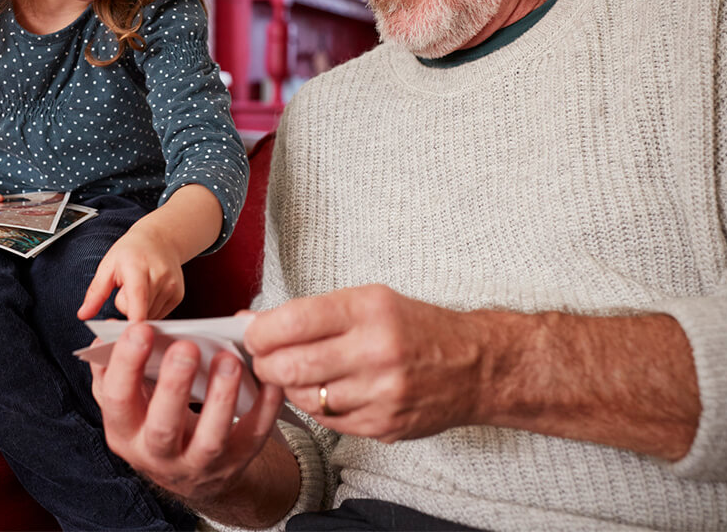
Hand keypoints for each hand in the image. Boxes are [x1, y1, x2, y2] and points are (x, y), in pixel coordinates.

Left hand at [78, 220, 184, 320]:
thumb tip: (83, 315)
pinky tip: (149, 293)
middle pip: (140, 312)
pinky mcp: (178, 295)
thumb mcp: (108, 266)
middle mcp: (159, 277)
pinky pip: (160, 315)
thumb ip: (96, 292)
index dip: (133, 320)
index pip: (138, 299)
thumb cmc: (130, 252)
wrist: (160, 240)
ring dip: (140, 310)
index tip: (126, 334)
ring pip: (150, 317)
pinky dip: (151, 310)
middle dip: (128, 309)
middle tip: (126, 290)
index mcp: (138, 268)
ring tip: (139, 289)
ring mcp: (172, 287)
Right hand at [90, 323, 288, 513]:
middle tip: (186, 347)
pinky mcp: (235, 462)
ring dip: (220, 397)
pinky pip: (253, 436)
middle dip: (174, 386)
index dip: (127, 365)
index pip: (118, 400)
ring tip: (228, 359)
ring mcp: (198, 463)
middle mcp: (157, 454)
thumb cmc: (155, 421)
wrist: (190, 473)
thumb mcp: (129, 402)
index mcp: (125, 431)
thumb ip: (115, 369)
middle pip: (162, 426)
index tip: (142, 329)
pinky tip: (268, 378)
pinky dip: (264, 407)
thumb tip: (106, 335)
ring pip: (210, 438)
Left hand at [245, 284, 486, 442]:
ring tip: (296, 373)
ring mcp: (381, 394)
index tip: (251, 333)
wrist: (474, 366)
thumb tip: (253, 321)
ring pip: (306, 398)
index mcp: (369, 310)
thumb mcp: (369, 301)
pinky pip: (328, 420)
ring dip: (290, 388)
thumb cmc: (415, 327)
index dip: (260, 332)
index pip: (292, 322)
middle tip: (263, 359)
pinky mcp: (384, 426)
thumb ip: (311, 313)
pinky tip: (326, 390)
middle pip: (291, 367)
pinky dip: (318, 406)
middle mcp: (375, 351)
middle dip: (265, 364)